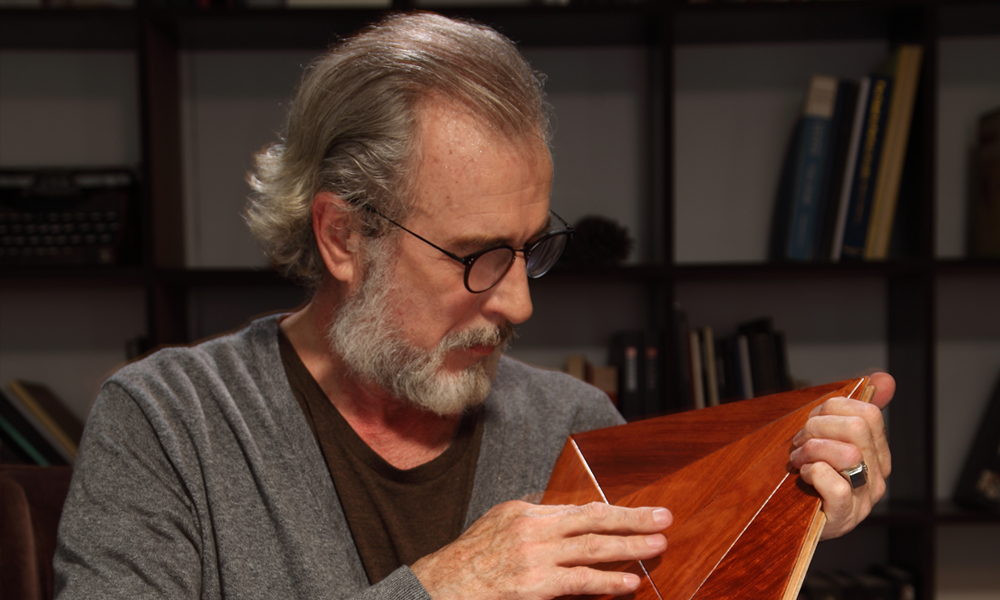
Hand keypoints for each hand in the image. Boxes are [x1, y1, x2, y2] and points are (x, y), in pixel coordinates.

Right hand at [410, 500, 672, 599]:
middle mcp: (532, 528)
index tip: (637, 513)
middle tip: (663, 517)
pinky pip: (580, 581)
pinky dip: (608, 581)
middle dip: (631, 518)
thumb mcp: (497, 529)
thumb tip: (567, 525)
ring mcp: (534, 555)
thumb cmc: (468, 563)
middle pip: (592, 518)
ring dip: (629, 546)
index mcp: (524, 511)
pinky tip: (630, 582)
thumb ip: (532, 526)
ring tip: (658, 545)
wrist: (440, 587)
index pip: (577, 510)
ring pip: (592, 547)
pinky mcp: (535, 584)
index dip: (611, 512)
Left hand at [789, 372, 893, 539]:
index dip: (830, 409)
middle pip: (857, 428)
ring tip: (798, 460)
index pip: (868, 413)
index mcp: (877, 453)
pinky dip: (813, 473)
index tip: (810, 421)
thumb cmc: (809, 474)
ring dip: (811, 450)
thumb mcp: (827, 437)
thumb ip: (853, 408)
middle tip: (798, 441)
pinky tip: (804, 476)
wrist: (791, 520)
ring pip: (848, 453)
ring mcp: (863, 498)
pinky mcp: (843, 516)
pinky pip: (834, 484)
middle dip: (817, 427)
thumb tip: (885, 380)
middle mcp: (877, 475)